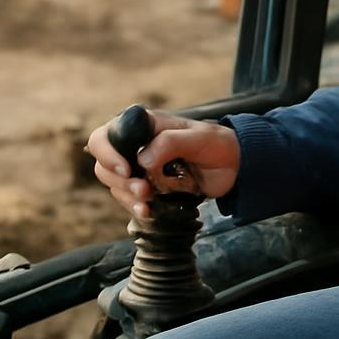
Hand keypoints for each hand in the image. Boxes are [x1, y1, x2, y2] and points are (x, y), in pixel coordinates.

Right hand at [86, 109, 240, 217]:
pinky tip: (148, 212)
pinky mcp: (150, 188)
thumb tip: (142, 160)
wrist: (234, 168)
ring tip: (148, 201)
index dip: (107, 153)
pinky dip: (136, 207)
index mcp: (144, 127)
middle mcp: (137, 147)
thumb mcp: (198, 138)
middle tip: (144, 190)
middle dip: (119, 181)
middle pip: (105, 164)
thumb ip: (170, 143)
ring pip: (115, 185)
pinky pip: (130, 200)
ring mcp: (141, 169)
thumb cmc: (217, 144)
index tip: (125, 170)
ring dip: (127, 196)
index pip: (106, 136)